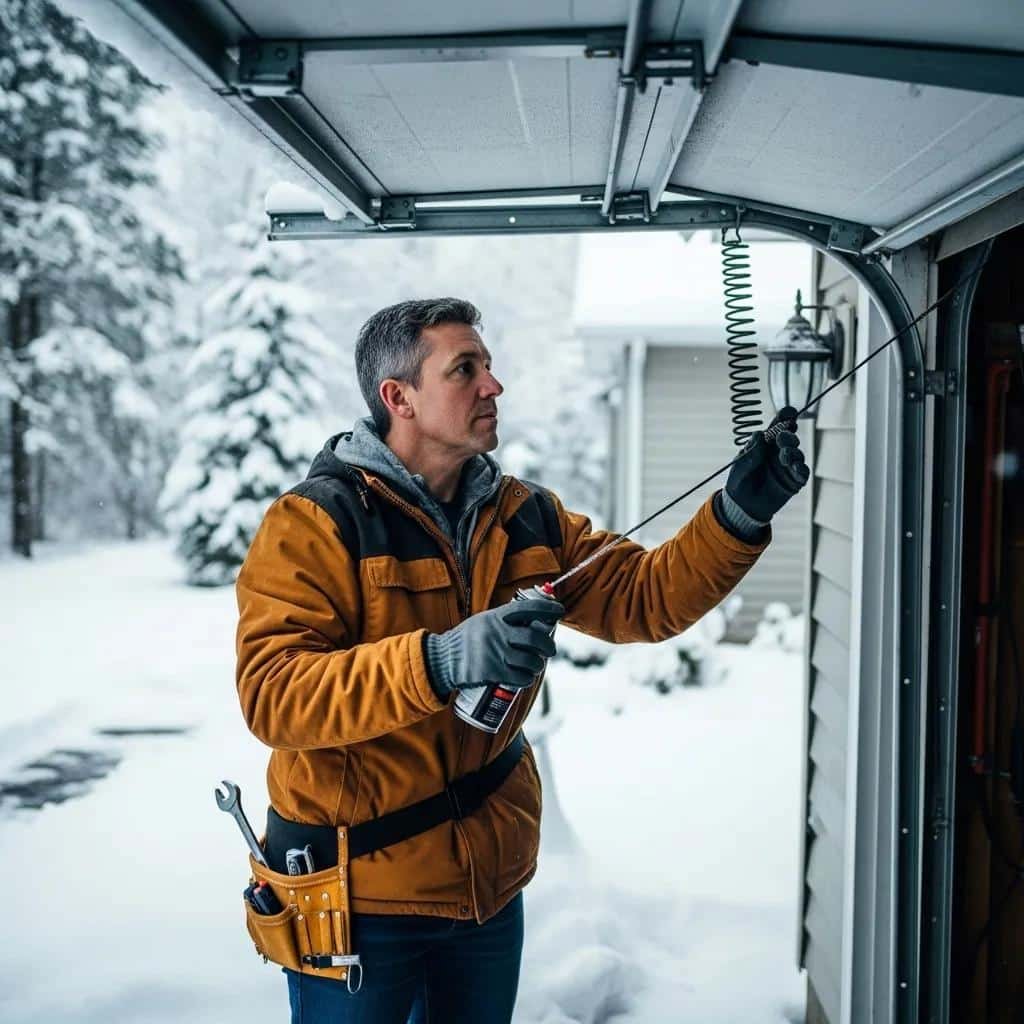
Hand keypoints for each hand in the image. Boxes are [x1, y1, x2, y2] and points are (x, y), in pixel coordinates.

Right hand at [424, 596, 565, 697]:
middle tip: (550, 650)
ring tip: (536, 665)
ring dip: (538, 665)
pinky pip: (519, 677)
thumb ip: (504, 620)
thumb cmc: (467, 640)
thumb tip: (534, 621)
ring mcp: (495, 652)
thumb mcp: (483, 621)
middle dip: (548, 646)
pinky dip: (527, 679)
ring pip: (530, 661)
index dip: (547, 608)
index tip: (559, 610)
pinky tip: (525, 678)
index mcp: (496, 617)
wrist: (442, 659)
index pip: (528, 608)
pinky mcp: (491, 672)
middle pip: (535, 638)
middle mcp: (497, 632)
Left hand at [724, 406, 809, 522]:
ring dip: (792, 452)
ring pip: (797, 453)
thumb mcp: (739, 464)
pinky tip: (796, 467)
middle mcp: (778, 452)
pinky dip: (802, 468)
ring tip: (784, 457)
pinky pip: (803, 472)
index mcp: (765, 443)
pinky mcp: (794, 481)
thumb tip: (760, 434)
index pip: (778, 426)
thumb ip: (750, 451)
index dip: (785, 417)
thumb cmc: (738, 481)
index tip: (789, 413)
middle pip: (790, 438)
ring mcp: (787, 466)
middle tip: (781, 439)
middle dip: (788, 436)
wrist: (741, 505)